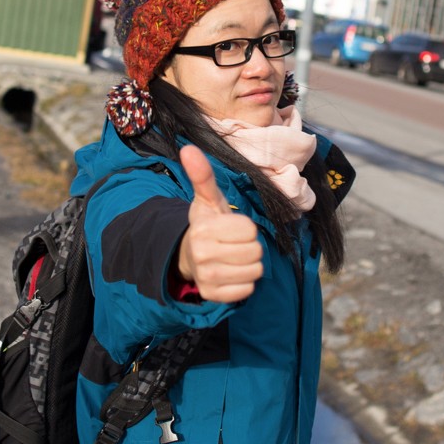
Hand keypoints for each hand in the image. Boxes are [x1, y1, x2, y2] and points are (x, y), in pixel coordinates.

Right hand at [175, 145, 262, 303]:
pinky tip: (230, 274)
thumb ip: (202, 175)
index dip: (246, 228)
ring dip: (249, 265)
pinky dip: (244, 283)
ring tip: (233, 258)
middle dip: (250, 246)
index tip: (231, 228)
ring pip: (254, 271)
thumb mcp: (207, 200)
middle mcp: (202, 254)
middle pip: (255, 251)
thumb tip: (188, 148)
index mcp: (204, 229)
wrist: (189, 256)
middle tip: (233, 244)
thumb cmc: (206, 224)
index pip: (250, 230)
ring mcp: (206, 278)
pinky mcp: (212, 295)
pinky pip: (247, 291)